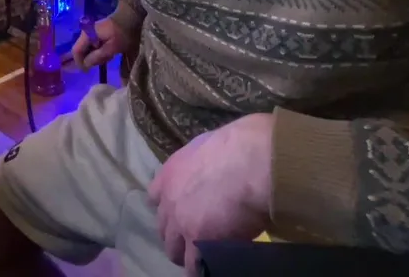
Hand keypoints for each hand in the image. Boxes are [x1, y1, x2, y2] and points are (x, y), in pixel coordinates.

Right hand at [72, 17, 128, 69]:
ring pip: (88, 49)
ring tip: (110, 55)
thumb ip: (97, 56)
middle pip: (81, 51)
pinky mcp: (96, 34)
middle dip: (91, 59)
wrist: (131, 17)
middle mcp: (86, 33)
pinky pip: (93, 46)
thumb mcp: (112, 47)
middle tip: (105, 60)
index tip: (87, 71)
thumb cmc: (122, 33)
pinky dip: (100, 51)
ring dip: (97, 56)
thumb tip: (85, 65)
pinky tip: (110, 52)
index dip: (79, 63)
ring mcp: (90, 33)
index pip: (76, 51)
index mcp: (87, 35)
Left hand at [150, 112, 274, 275]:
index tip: (182, 211)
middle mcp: (169, 200)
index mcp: (171, 173)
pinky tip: (214, 266)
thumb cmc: (242, 144)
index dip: (169, 206)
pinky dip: (203, 268)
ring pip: (174, 251)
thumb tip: (215, 170)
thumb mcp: (211, 144)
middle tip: (195, 239)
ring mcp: (181, 223)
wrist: (253, 162)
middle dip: (176, 235)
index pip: (155, 197)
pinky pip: (194, 266)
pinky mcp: (198, 242)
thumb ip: (203, 163)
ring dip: (188, 255)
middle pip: (163, 228)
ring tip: (205, 257)